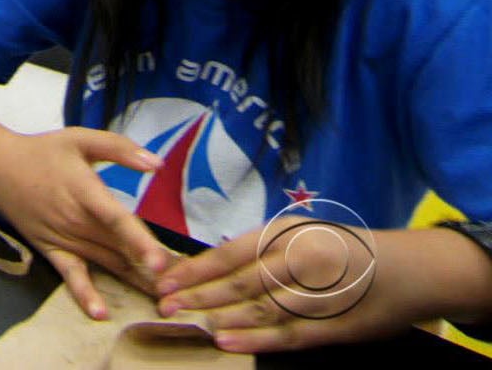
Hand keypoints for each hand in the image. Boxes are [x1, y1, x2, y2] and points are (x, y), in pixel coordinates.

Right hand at [0, 127, 168, 318]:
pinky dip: (85, 295)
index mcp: (84, 190)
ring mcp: (63, 238)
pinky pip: (71, 275)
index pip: (116, 219)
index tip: (162, 262)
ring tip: (163, 301)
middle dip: (152, 270)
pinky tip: (100, 313)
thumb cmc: (43, 152)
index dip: (139, 241)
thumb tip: (157, 164)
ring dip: (134, 282)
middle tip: (182, 289)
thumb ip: (119, 148)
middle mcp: (75, 219)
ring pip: (105, 264)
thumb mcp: (80, 138)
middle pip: (119, 248)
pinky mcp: (52, 251)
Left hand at [154, 223, 431, 353]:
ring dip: (221, 317)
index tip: (163, 280)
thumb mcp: (300, 236)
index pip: (230, 252)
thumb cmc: (343, 251)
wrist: (410, 270)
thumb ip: (259, 251)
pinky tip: (226, 342)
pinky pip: (288, 335)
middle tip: (164, 304)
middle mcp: (301, 259)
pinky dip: (255, 340)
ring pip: (261, 308)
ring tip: (188, 323)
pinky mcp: (334, 327)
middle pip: (240, 281)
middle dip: (198, 294)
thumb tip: (206, 268)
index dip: (195, 269)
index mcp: (287, 233)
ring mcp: (319, 294)